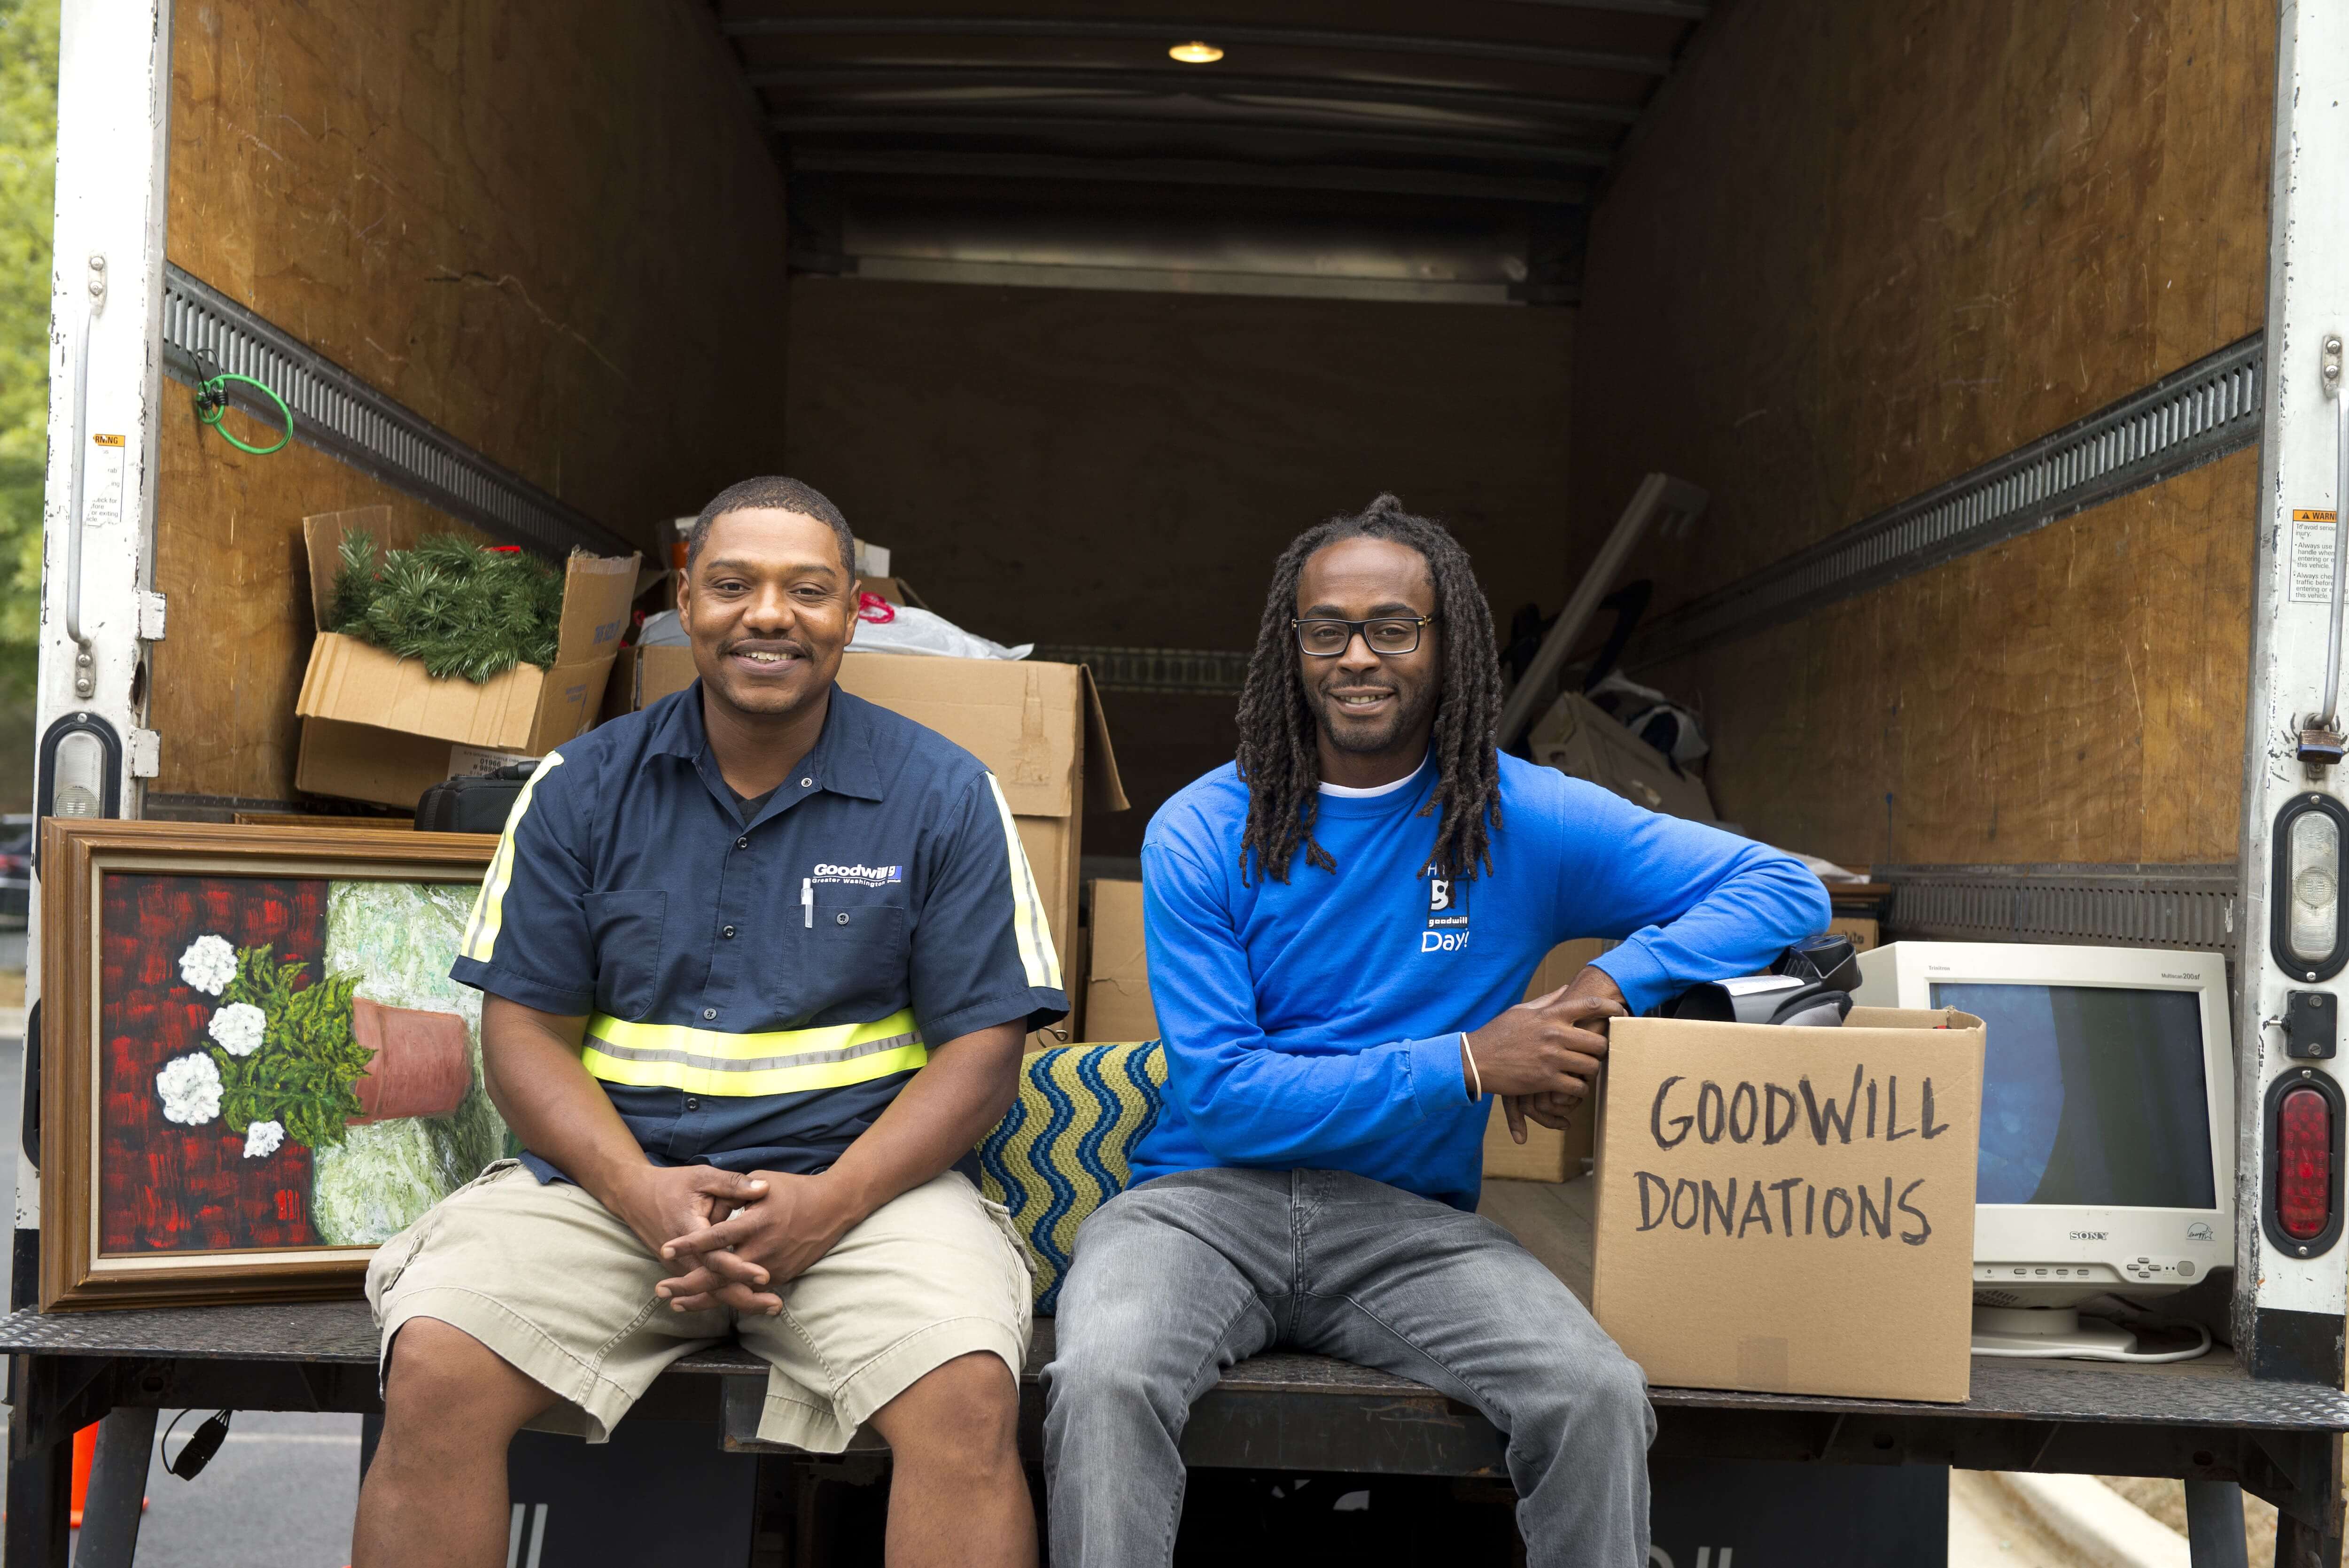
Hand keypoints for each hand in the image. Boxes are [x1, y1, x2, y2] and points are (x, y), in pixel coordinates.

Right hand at [609, 1163, 782, 1314]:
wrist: (635, 1197)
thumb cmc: (672, 1184)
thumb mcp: (702, 1177)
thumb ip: (732, 1184)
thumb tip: (764, 1188)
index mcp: (689, 1232)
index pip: (715, 1259)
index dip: (739, 1269)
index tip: (764, 1275)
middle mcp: (684, 1258)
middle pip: (715, 1286)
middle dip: (746, 1298)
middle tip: (776, 1306)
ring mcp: (682, 1267)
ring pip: (712, 1291)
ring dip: (741, 1300)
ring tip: (772, 1307)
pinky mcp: (684, 1269)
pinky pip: (708, 1286)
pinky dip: (729, 1294)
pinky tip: (755, 1300)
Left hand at [655, 1172, 864, 1313]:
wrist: (834, 1207)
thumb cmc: (794, 1190)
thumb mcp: (764, 1182)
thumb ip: (735, 1193)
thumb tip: (710, 1207)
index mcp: (758, 1221)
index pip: (718, 1236)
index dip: (691, 1244)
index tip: (666, 1248)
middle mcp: (765, 1248)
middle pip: (721, 1274)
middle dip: (689, 1285)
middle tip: (661, 1290)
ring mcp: (774, 1266)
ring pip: (734, 1289)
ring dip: (704, 1298)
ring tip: (676, 1303)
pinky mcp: (782, 1276)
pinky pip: (749, 1291)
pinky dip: (727, 1296)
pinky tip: (706, 1301)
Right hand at [1468, 966, 1625, 1143]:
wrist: (1475, 1059)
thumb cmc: (1499, 1033)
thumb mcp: (1522, 1011)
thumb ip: (1548, 1001)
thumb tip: (1567, 989)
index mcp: (1550, 1015)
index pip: (1590, 1005)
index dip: (1611, 1008)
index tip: (1622, 1014)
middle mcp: (1554, 1035)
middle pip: (1598, 1042)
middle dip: (1603, 1049)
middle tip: (1600, 1053)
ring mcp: (1551, 1058)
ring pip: (1591, 1066)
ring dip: (1591, 1071)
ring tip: (1585, 1071)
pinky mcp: (1546, 1080)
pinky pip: (1577, 1087)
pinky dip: (1579, 1089)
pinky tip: (1572, 1087)